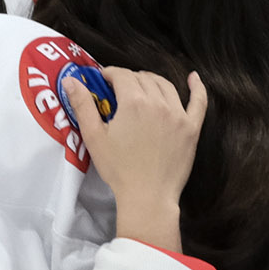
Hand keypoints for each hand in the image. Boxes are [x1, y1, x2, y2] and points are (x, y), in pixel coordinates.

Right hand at [66, 68, 206, 252]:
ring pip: (165, 86)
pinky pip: (198, 101)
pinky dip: (197, 88)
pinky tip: (193, 78)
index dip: (110, 73)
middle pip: (143, 79)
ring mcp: (178, 115)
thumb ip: (82, 105)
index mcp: (133, 102)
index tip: (103, 79)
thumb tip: (70, 80)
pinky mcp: (192, 128)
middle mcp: (158, 103)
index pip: (122, 75)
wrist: (147, 196)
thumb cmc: (118, 169)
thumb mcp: (94, 136)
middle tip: (118, 88)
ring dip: (152, 80)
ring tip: (142, 85)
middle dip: (128, 78)